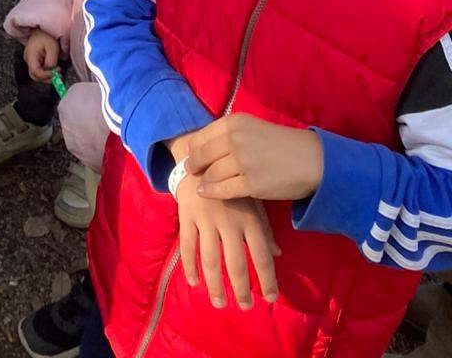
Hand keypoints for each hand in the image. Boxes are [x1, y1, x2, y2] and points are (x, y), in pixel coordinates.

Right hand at [23, 28, 61, 82]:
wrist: (42, 29)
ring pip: (37, 74)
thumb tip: (51, 71)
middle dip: (47, 78)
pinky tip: (54, 69)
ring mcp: (30, 60)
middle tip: (58, 77)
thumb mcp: (52, 47)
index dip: (45, 75)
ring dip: (47, 76)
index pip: (35, 71)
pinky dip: (46, 72)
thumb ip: (51, 60)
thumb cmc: (47, 35)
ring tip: (58, 72)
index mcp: (31, 55)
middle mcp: (28, 59)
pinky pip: (39, 70)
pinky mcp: (34, 60)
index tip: (55, 74)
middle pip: (35, 75)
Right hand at [176, 176, 279, 309]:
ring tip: (219, 303)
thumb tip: (277, 253)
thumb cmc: (230, 183)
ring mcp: (206, 218)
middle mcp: (229, 221)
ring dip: (215, 285)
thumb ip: (264, 227)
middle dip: (241, 290)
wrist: (199, 157)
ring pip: (210, 259)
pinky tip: (194, 283)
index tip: (269, 299)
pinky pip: (187, 246)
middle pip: (236, 263)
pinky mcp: (187, 216)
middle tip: (245, 307)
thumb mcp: (252, 200)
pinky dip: (190, 266)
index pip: (261, 256)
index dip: (267, 280)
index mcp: (249, 218)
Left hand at [186, 114, 323, 202]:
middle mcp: (235, 139)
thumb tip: (197, 146)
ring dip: (203, 180)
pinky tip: (205, 193)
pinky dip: (211, 192)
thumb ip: (227, 134)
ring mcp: (242, 162)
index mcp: (233, 122)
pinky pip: (223, 190)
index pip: (201, 137)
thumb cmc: (280, 144)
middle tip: (190, 172)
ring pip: (211, 174)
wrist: (310, 160)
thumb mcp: (251, 128)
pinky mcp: (251, 184)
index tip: (187, 156)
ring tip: (200, 183)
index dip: (191, 149)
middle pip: (201, 156)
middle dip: (193, 166)